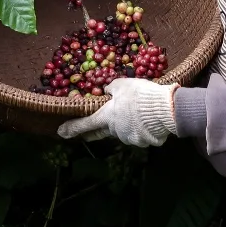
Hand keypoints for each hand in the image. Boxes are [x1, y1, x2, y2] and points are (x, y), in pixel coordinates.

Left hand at [57, 77, 177, 146]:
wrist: (165, 109)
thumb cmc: (140, 95)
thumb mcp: (123, 84)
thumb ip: (112, 88)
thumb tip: (107, 91)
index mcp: (107, 117)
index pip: (84, 124)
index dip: (71, 128)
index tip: (61, 132)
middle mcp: (115, 130)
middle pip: (101, 131)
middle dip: (93, 132)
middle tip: (87, 134)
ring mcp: (129, 138)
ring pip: (121, 131)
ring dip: (123, 125)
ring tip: (135, 114)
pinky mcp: (142, 141)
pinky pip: (137, 134)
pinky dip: (138, 128)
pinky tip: (146, 120)